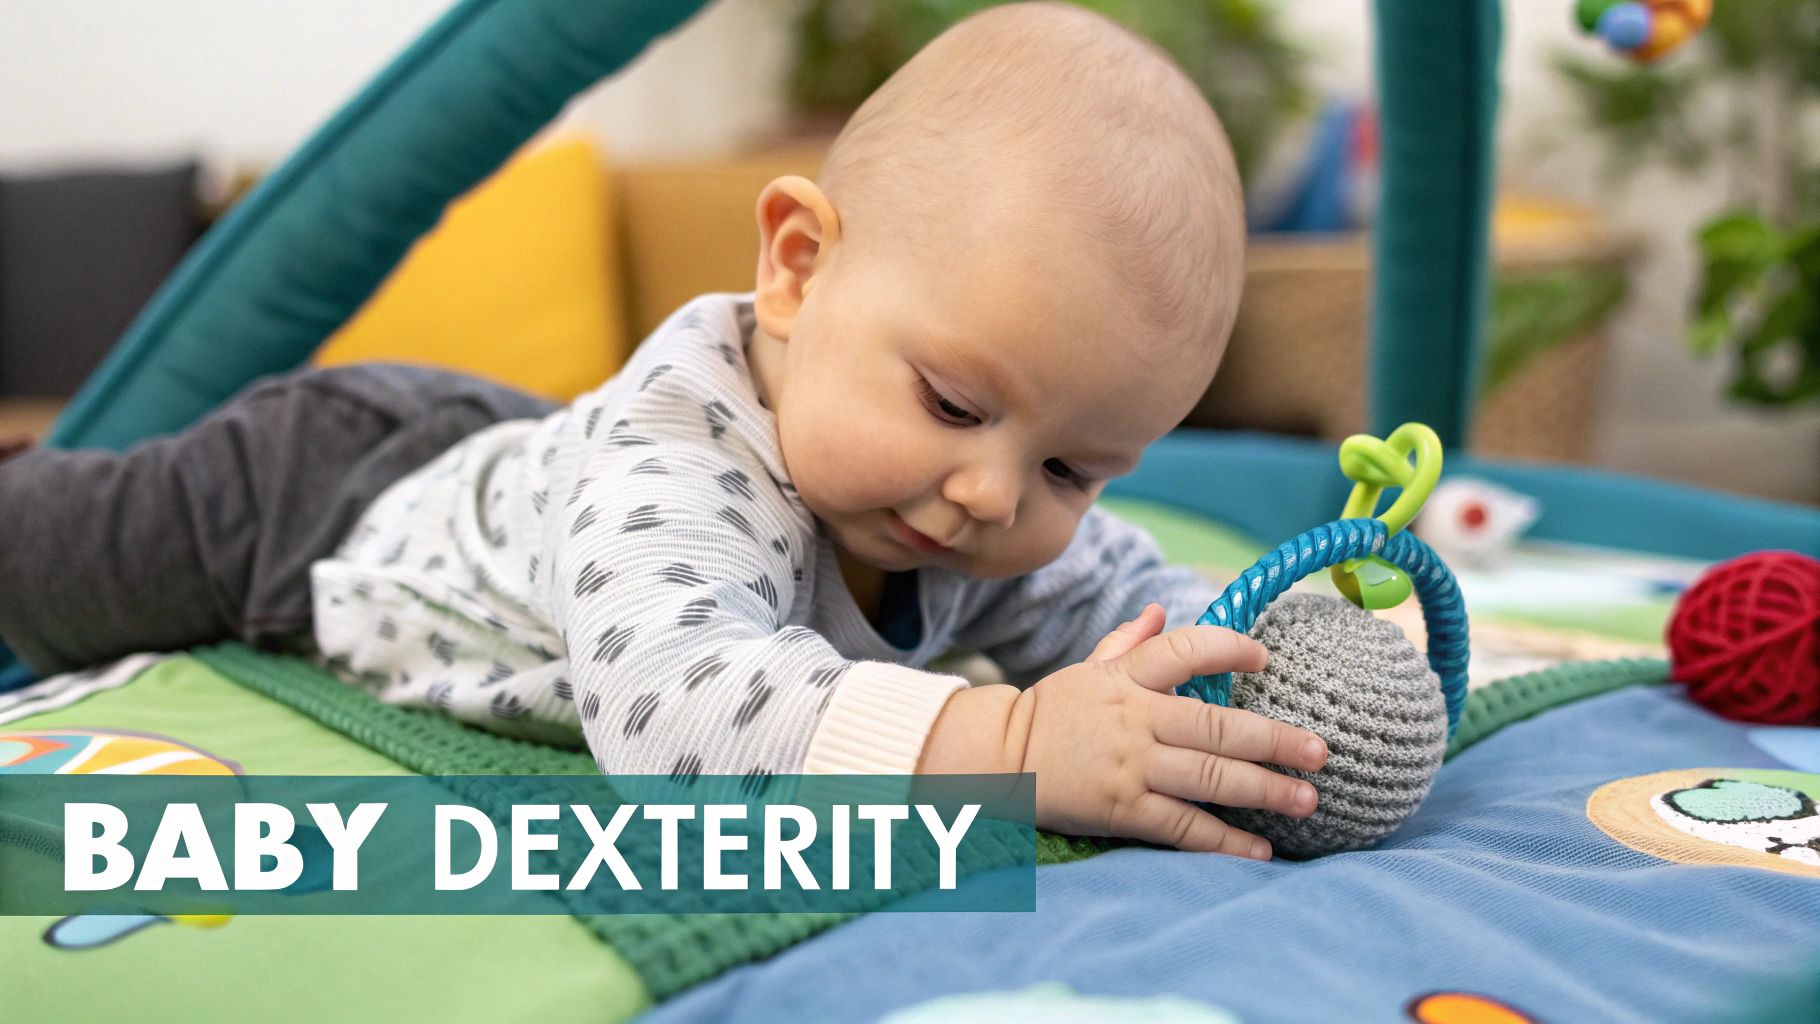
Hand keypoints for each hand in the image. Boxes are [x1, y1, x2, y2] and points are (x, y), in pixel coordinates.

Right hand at [920, 604, 1327, 859]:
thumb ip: (1127, 644)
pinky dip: (1224, 841)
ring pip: (1209, 778)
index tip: (1265, 657)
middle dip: (1274, 740)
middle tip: (1319, 752)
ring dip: (1264, 789)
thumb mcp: (1086, 670)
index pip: (1185, 650)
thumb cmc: (1050, 714)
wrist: (997, 760)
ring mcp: (1129, 766)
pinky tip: (1260, 850)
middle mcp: (1134, 719)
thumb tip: (1160, 611)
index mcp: (1126, 679)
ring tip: (1306, 799)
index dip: (1228, 648)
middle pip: (1216, 726)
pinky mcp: (1121, 809)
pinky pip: (1182, 827)